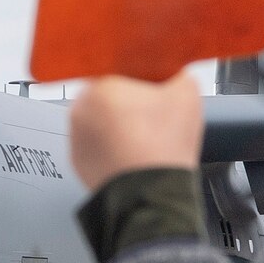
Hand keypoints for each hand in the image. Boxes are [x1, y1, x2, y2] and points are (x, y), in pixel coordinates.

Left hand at [69, 74, 203, 192]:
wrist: (151, 196)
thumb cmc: (163, 149)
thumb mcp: (187, 96)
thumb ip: (179, 73)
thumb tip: (176, 71)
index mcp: (101, 87)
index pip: (118, 66)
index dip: (138, 76)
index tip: (150, 83)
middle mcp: (80, 110)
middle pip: (107, 94)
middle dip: (126, 101)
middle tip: (150, 113)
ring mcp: (76, 137)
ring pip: (99, 119)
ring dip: (116, 124)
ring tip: (143, 137)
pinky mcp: (78, 161)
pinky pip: (95, 144)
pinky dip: (110, 146)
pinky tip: (132, 152)